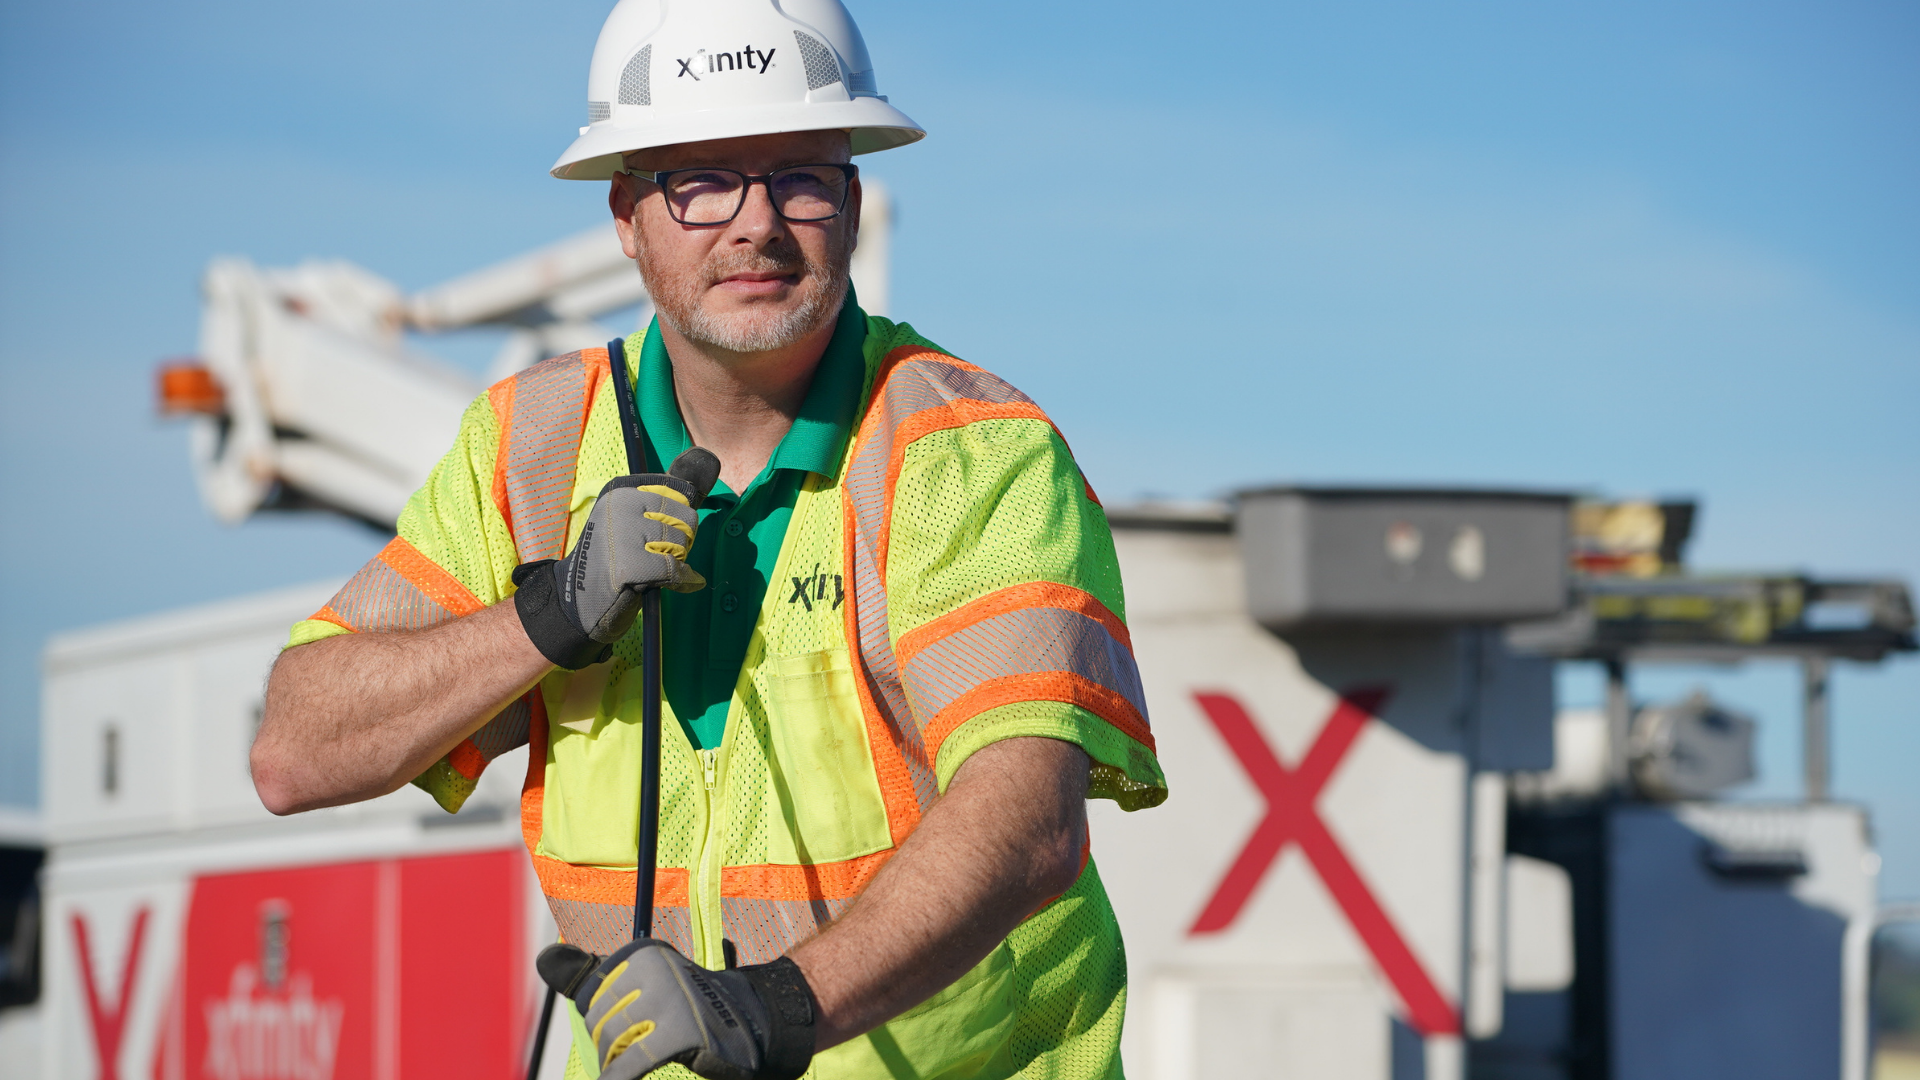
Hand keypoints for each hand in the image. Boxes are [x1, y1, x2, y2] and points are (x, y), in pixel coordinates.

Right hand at [514, 450, 715, 669]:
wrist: (577, 601)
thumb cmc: (612, 562)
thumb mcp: (630, 522)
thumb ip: (665, 500)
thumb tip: (706, 458)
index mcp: (621, 491)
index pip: (677, 494)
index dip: (679, 520)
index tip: (661, 535)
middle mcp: (620, 506)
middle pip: (686, 518)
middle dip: (682, 541)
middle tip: (660, 555)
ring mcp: (623, 534)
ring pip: (681, 544)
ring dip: (677, 562)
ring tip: (653, 570)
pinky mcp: (629, 565)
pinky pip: (674, 570)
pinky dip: (682, 581)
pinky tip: (678, 584)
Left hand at [537, 940, 815, 1079]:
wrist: (753, 1020)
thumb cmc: (688, 1005)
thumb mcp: (642, 980)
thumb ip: (590, 974)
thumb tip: (544, 957)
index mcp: (642, 955)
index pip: (593, 1000)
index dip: (607, 1022)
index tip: (633, 1026)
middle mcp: (653, 970)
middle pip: (601, 1022)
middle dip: (612, 1044)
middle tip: (639, 1048)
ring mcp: (666, 1001)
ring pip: (613, 1042)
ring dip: (618, 1060)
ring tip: (640, 1060)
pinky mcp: (678, 1033)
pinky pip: (630, 1064)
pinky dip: (619, 1075)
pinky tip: (617, 1077)